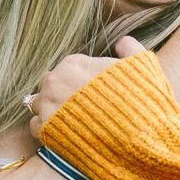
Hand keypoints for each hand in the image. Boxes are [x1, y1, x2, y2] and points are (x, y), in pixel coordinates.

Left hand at [26, 37, 145, 137]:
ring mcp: (48, 106)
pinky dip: (48, 131)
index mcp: (73, 63)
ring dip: (52, 111)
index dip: (79, 81)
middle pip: (49, 85)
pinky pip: (36, 127)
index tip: (90, 93)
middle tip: (79, 108)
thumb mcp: (143, 65)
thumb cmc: (141, 100)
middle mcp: (55, 81)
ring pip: (39, 104)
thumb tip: (121, 42)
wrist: (137, 137)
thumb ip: (129, 48)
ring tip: (72, 122)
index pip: (66, 67)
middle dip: (61, 94)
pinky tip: (65, 135)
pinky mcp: (46, 131)